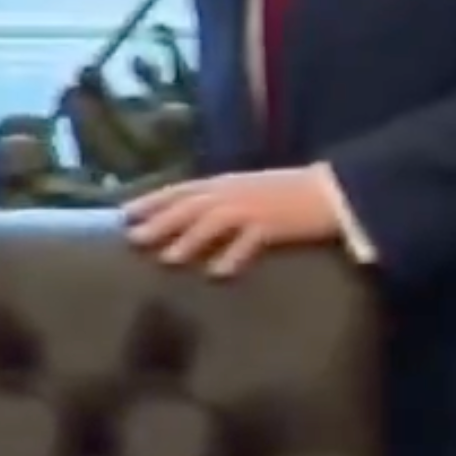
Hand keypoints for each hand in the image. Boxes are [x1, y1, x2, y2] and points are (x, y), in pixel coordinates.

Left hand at [123, 168, 340, 277]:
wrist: (330, 190)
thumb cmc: (286, 191)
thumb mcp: (245, 189)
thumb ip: (218, 201)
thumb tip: (188, 218)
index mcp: (224, 182)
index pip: (179, 190)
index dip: (150, 200)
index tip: (124, 213)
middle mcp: (232, 193)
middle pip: (189, 206)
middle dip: (159, 221)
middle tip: (132, 238)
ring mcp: (252, 208)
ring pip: (213, 221)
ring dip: (188, 239)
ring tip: (167, 258)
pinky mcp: (273, 226)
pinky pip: (249, 242)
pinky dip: (232, 256)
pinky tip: (216, 273)